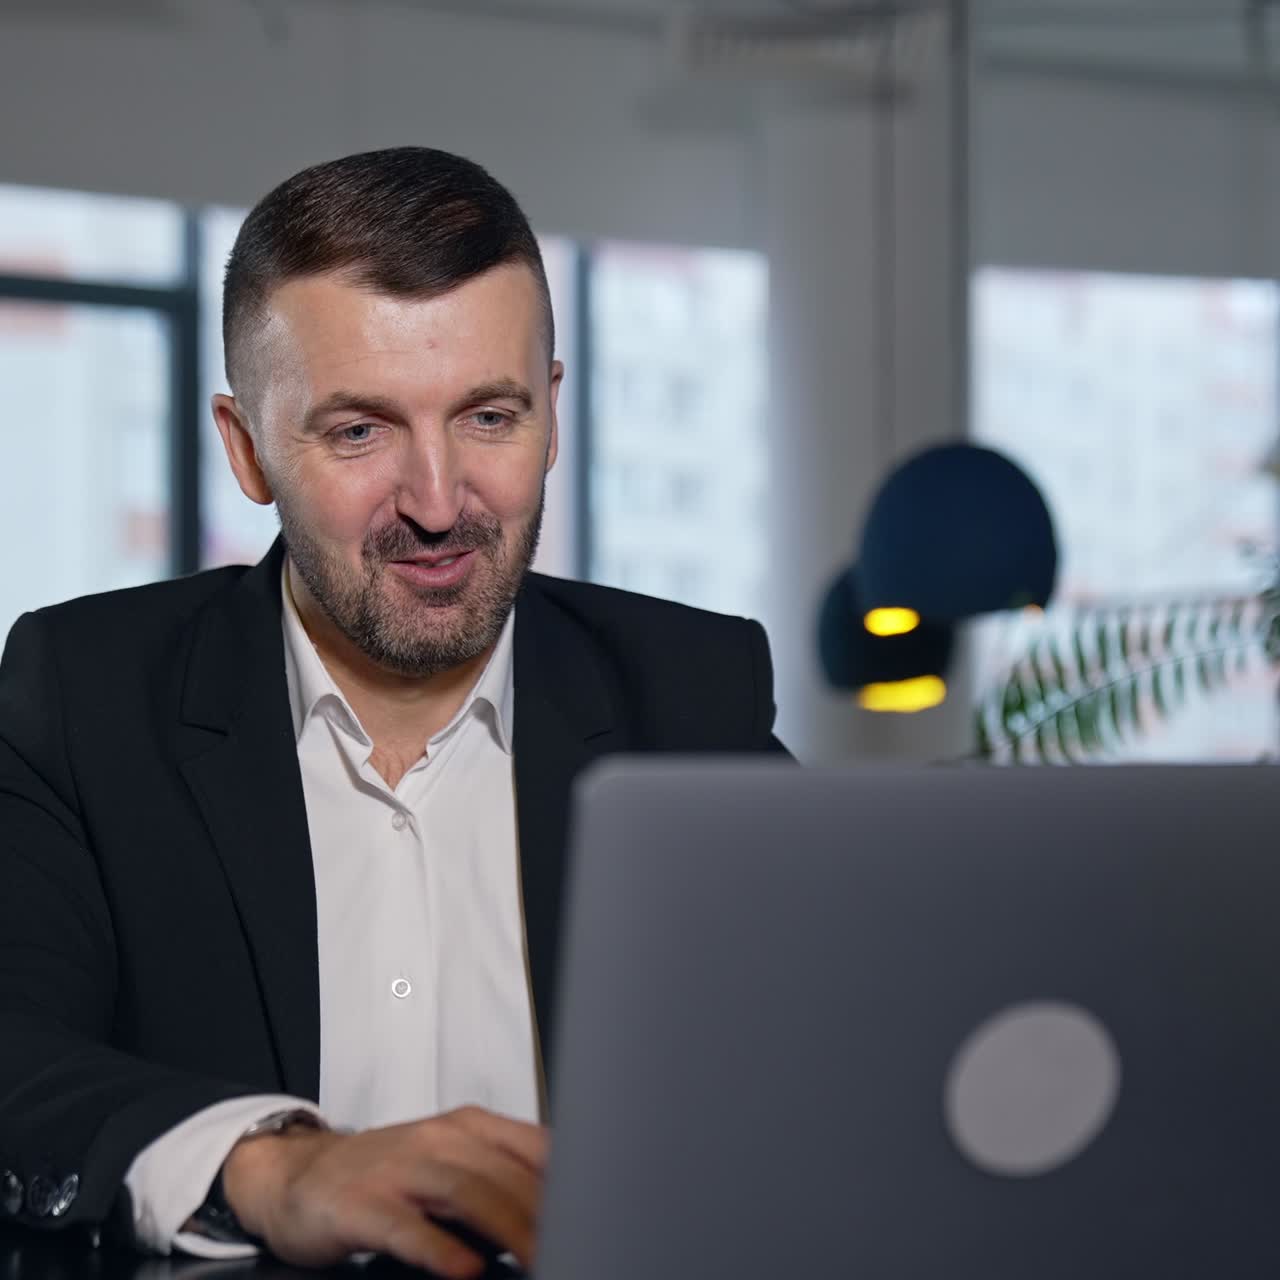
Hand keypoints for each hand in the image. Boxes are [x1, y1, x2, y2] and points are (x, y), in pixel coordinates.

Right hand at [221, 1106, 547, 1275]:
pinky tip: (464, 1269)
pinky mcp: (361, 1205)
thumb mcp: (448, 1160)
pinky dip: (438, 1248)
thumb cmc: (386, 1173)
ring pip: (466, 1192)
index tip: (599, 1212)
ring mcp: (399, 1170)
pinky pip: (406, 1227)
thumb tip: (558, 1212)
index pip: (533, 1146)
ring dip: (509, 1227)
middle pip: (506, 1173)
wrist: (298, 1174)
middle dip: (547, 1213)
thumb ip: (500, 1176)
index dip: (569, 1181)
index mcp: (468, 1127)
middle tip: (578, 1247)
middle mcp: (438, 1140)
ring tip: (538, 1259)